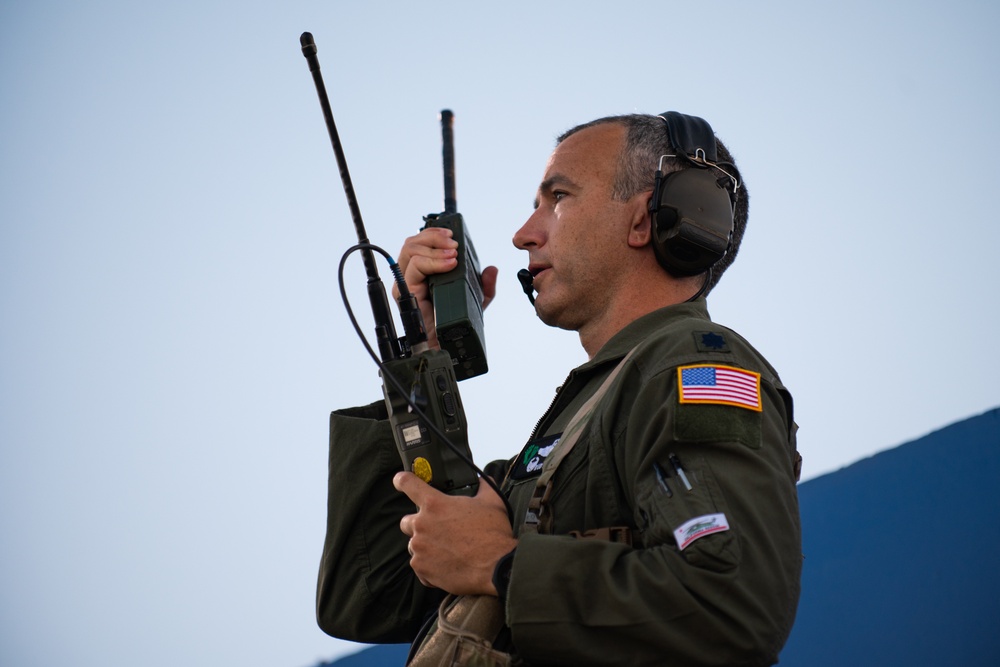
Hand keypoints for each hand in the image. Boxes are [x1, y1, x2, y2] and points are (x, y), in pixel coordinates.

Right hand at [394, 227, 498, 348]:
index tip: (454, 235)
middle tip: (454, 243)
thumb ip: (484, 285)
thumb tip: (491, 269)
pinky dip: (432, 261)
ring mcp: (407, 284)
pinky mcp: (406, 293)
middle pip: (412, 243)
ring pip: (409, 251)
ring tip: (453, 254)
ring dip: (432, 246)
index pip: (421, 244)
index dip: (434, 234)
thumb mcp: (476, 302)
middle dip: (433, 236)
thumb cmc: (454, 326)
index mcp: (424, 274)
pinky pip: (413, 268)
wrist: (445, 348)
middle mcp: (412, 277)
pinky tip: (449, 264)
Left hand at [394, 471, 514, 595]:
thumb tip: (484, 479)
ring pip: (414, 545)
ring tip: (446, 550)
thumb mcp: (493, 502)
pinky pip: (420, 566)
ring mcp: (420, 548)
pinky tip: (448, 565)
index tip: (399, 481)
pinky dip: (431, 566)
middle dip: (419, 524)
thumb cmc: (494, 534)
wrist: (497, 566)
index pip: (408, 484)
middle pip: (406, 522)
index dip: (402, 480)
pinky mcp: (422, 568)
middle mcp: (422, 524)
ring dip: (425, 546)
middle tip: (437, 529)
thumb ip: (484, 486)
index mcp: (435, 504)